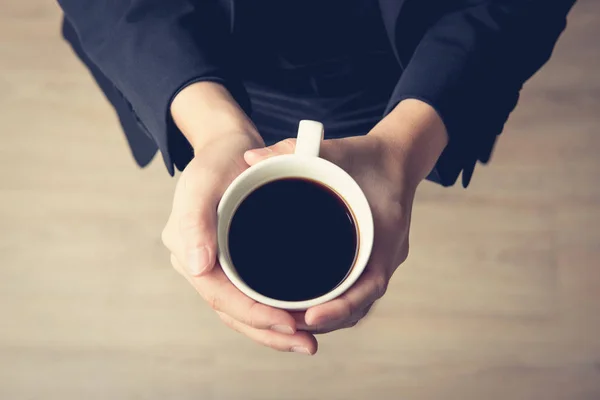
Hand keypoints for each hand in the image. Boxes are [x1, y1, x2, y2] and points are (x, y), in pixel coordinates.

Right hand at [163, 82, 317, 353]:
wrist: (228, 146)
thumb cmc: (218, 159)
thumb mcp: (203, 180)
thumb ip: (194, 219)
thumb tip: (198, 267)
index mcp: (187, 250)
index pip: (218, 295)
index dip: (253, 315)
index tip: (289, 322)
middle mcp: (199, 263)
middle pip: (232, 311)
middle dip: (268, 332)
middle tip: (307, 343)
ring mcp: (216, 265)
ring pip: (242, 310)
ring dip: (272, 331)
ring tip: (307, 342)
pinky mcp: (233, 262)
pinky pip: (249, 296)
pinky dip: (271, 312)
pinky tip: (297, 320)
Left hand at [243, 99, 447, 333]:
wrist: (398, 156)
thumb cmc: (367, 155)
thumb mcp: (334, 148)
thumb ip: (292, 150)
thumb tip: (249, 157)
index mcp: (385, 233)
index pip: (369, 283)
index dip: (341, 307)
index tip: (311, 318)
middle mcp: (386, 254)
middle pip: (360, 304)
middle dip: (326, 321)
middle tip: (285, 325)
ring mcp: (381, 259)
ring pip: (357, 302)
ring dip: (329, 318)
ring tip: (289, 322)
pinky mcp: (373, 259)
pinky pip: (355, 290)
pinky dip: (334, 304)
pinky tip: (305, 305)